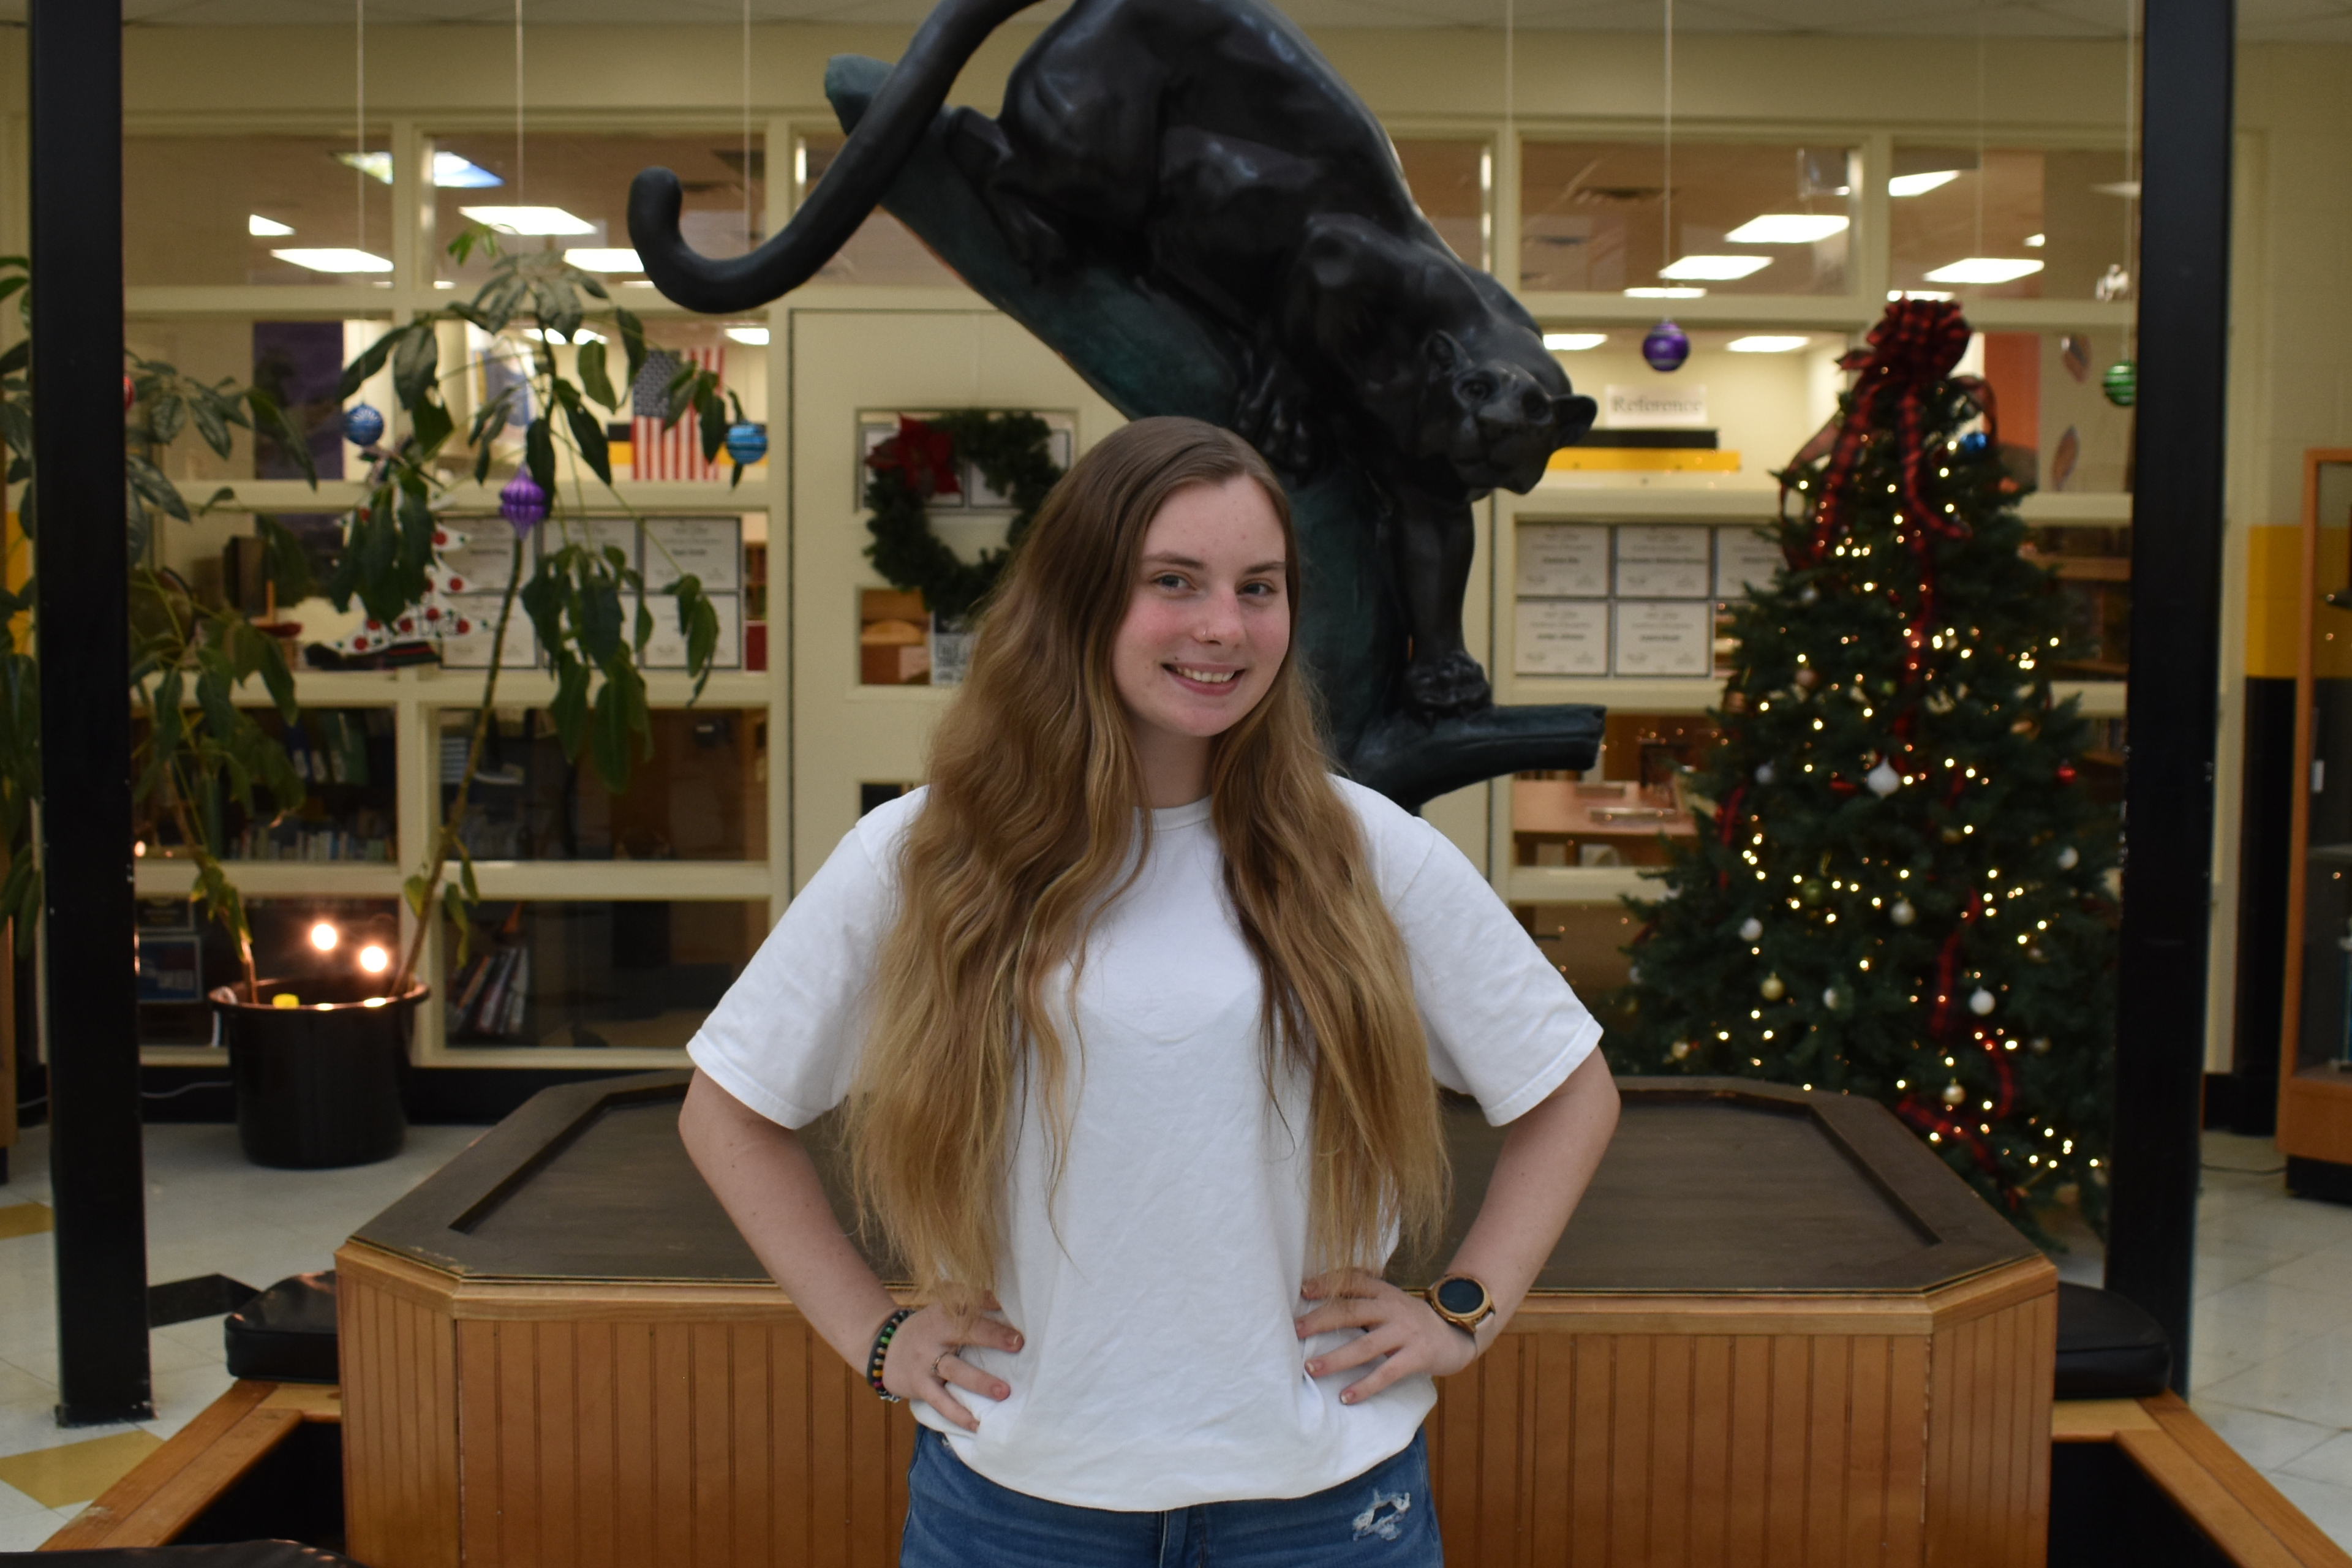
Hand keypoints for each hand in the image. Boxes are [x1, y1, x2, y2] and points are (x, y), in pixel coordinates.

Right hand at [879, 1299, 1022, 1431]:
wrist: (882, 1348)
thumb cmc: (927, 1329)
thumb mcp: (942, 1310)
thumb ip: (969, 1306)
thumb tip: (1003, 1303)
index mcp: (942, 1312)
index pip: (965, 1302)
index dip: (987, 1302)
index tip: (1008, 1306)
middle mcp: (934, 1335)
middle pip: (964, 1332)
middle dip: (991, 1337)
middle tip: (1018, 1344)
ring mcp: (925, 1362)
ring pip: (955, 1371)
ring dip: (980, 1382)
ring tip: (1003, 1392)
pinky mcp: (920, 1386)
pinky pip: (941, 1402)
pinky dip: (959, 1415)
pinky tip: (977, 1425)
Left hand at [1295, 1270, 1479, 1405]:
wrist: (1457, 1335)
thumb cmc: (1413, 1322)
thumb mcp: (1392, 1303)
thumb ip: (1365, 1302)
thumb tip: (1321, 1308)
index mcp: (1385, 1292)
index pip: (1353, 1280)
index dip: (1328, 1283)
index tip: (1302, 1289)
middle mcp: (1394, 1308)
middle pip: (1352, 1311)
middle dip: (1321, 1321)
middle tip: (1295, 1330)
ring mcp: (1406, 1332)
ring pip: (1365, 1345)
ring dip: (1336, 1358)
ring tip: (1311, 1368)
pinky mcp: (1417, 1356)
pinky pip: (1386, 1373)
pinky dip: (1365, 1386)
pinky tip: (1346, 1396)